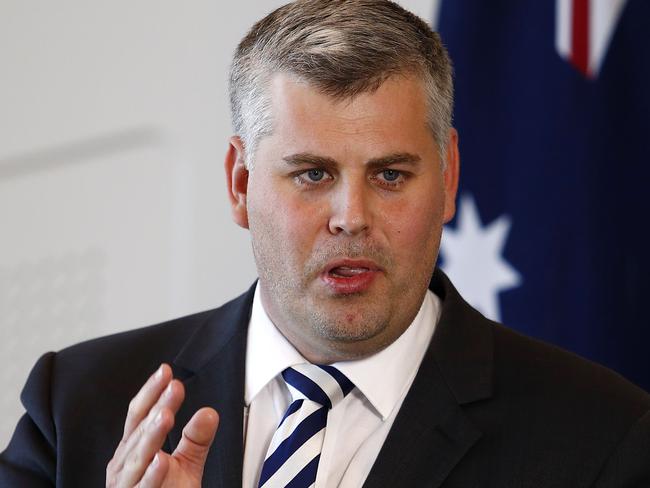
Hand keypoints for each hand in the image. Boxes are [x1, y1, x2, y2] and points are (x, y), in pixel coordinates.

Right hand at [106, 364, 218, 486]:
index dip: (151, 392)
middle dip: (157, 407)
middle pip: (140, 430)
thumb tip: (210, 412)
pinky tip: (160, 460)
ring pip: (137, 457)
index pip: (139, 415)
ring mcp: (125, 485)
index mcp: (133, 449)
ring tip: (166, 415)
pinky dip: (150, 475)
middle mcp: (124, 464)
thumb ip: (196, 440)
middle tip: (174, 387)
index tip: (167, 371)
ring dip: (151, 435)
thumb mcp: (186, 466)